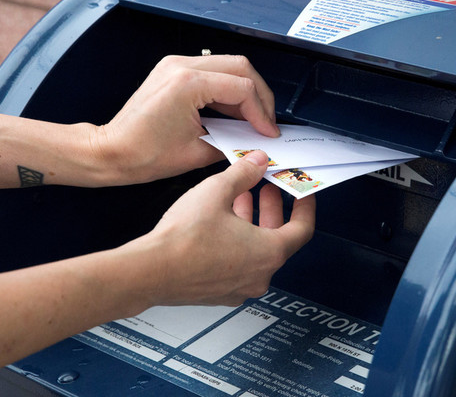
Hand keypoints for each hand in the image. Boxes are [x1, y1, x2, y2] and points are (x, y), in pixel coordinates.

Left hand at [92, 55, 279, 185]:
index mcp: (188, 84)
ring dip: (245, 90)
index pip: (243, 89)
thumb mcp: (197, 153)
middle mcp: (181, 66)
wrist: (111, 150)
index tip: (268, 131)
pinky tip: (232, 112)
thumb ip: (232, 142)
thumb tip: (254, 140)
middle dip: (259, 95)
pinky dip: (227, 89)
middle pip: (241, 68)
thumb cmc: (141, 154)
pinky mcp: (173, 70)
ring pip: (228, 65)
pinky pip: (211, 72)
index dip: (261, 112)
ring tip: (252, 118)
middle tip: (266, 121)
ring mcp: (175, 64)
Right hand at [133, 150, 314, 306]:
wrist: (151, 271)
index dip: (304, 206)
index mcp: (269, 252)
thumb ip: (244, 174)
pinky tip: (219, 225)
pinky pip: (239, 265)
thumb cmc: (183, 239)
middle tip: (266, 189)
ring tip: (238, 200)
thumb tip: (258, 162)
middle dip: (273, 211)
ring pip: (257, 252)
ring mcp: (240, 288)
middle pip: (279, 240)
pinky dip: (237, 244)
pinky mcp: (220, 293)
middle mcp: (259, 275)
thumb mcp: (217, 191)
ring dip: (252, 225)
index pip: (302, 229)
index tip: (302, 194)